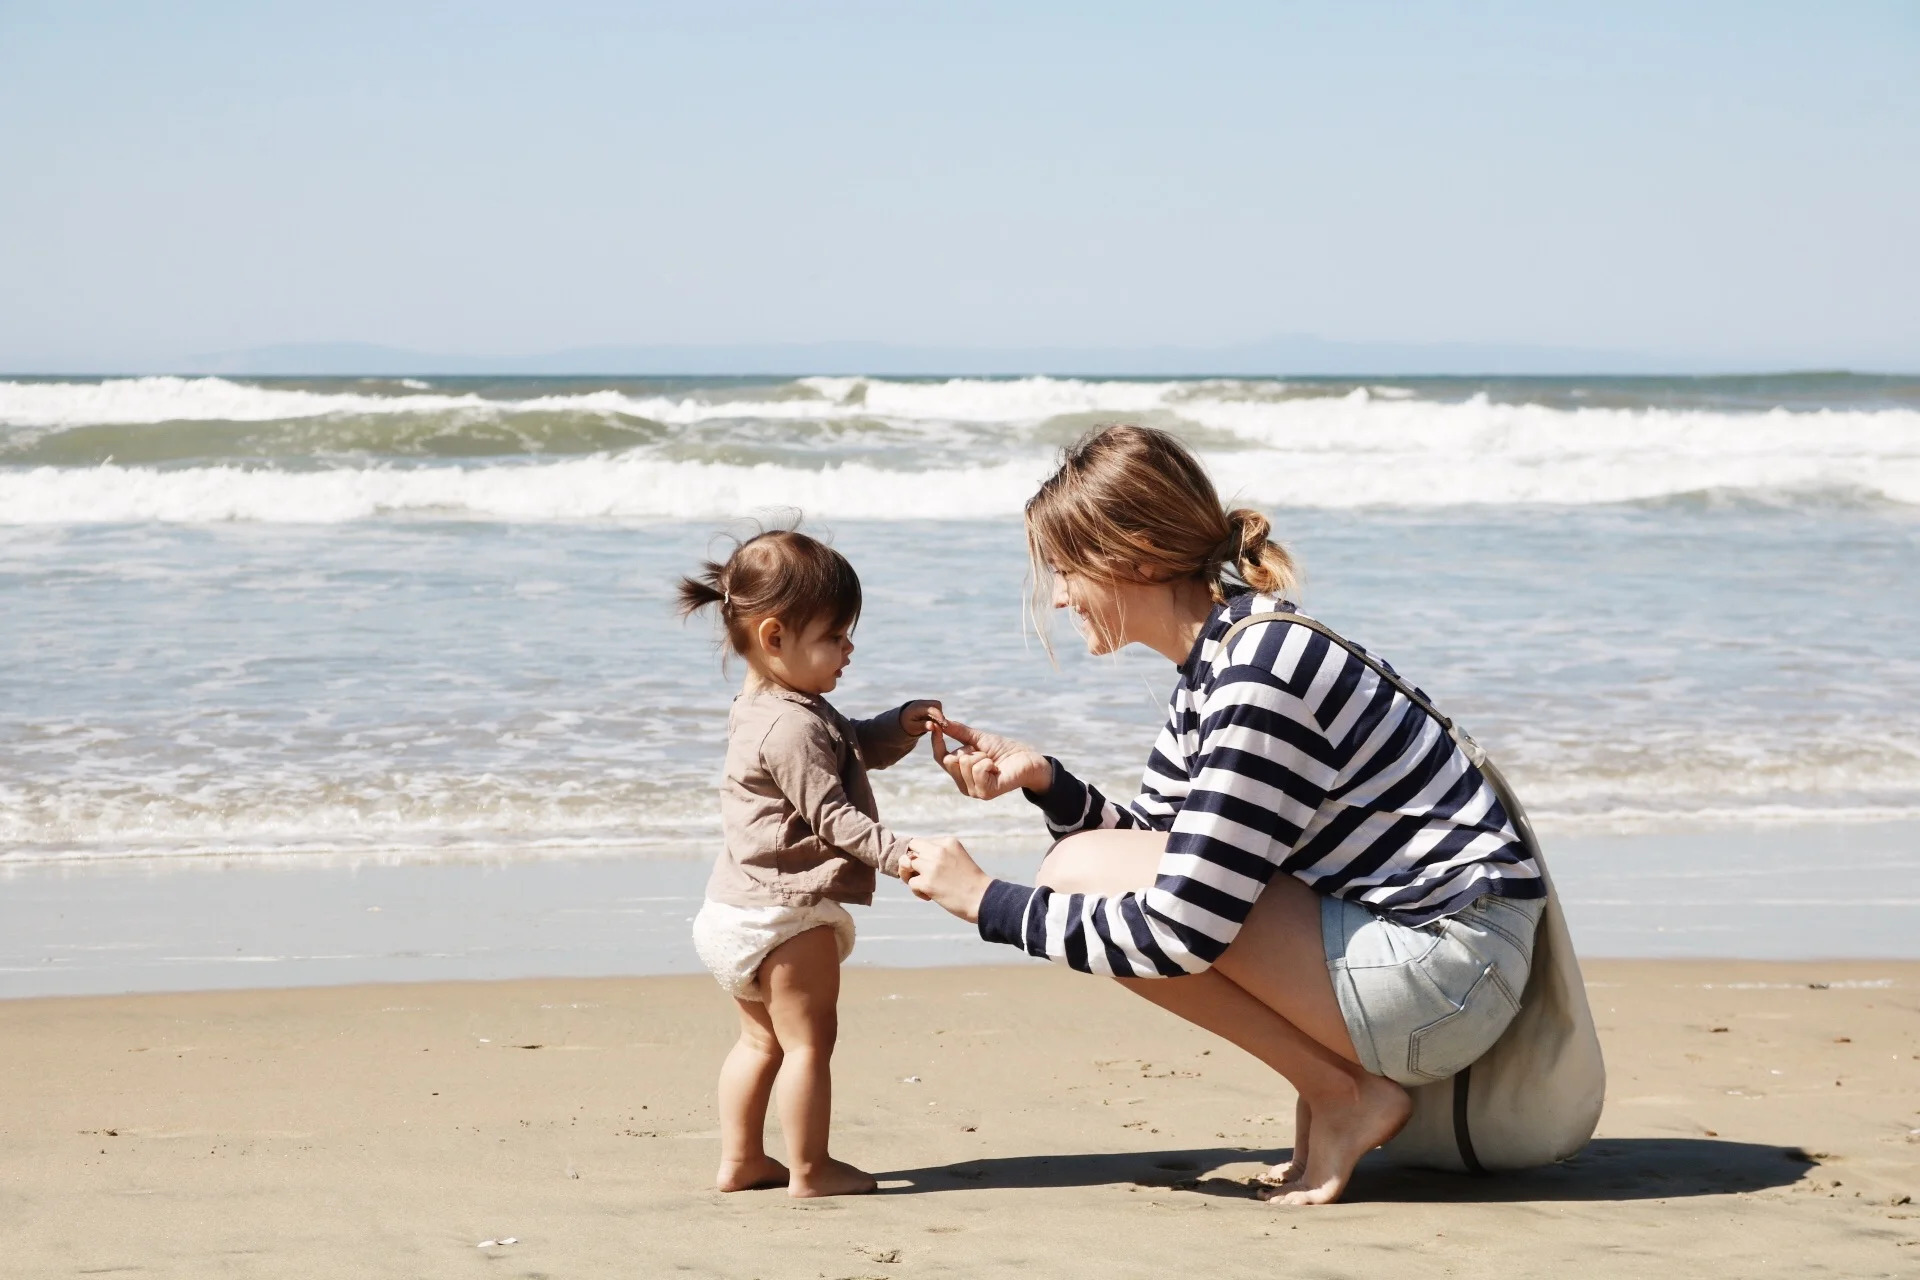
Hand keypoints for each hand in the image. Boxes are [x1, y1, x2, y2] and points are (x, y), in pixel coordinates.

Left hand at [898, 699, 944, 736]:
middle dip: (940, 715)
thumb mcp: (913, 728)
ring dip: (940, 715)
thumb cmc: (907, 725)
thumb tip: (932, 726)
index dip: (940, 716)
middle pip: (937, 705)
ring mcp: (926, 702)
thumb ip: (923, 726)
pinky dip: (938, 716)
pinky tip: (934, 723)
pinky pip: (937, 708)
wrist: (903, 720)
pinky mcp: (929, 705)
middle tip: (941, 726)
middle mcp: (922, 702)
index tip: (945, 725)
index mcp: (917, 707)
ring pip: (938, 706)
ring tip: (936, 725)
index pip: (932, 709)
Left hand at [900, 836, 990, 922]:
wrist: (983, 899)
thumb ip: (939, 854)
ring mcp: (931, 866)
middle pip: (910, 849)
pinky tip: (930, 897)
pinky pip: (910, 883)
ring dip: (909, 875)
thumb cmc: (970, 882)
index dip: (920, 855)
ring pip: (905, 864)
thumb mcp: (958, 858)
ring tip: (921, 885)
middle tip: (917, 874)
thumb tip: (911, 860)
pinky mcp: (927, 882)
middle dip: (910, 861)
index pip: (922, 842)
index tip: (928, 867)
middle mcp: (938, 850)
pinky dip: (917, 892)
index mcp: (948, 842)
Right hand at [929, 718, 1051, 800]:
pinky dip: (989, 762)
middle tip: (985, 754)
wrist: (1028, 759)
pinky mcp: (985, 793)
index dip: (936, 741)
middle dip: (969, 749)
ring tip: (993, 762)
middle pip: (950, 760)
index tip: (934, 724)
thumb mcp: (978, 738)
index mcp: (960, 774)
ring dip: (982, 756)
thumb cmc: (1004, 750)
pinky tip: (997, 769)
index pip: (940, 758)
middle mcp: (964, 786)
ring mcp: (974, 791)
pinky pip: (978, 768)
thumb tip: (941, 722)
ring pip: (965, 762)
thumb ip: (959, 732)